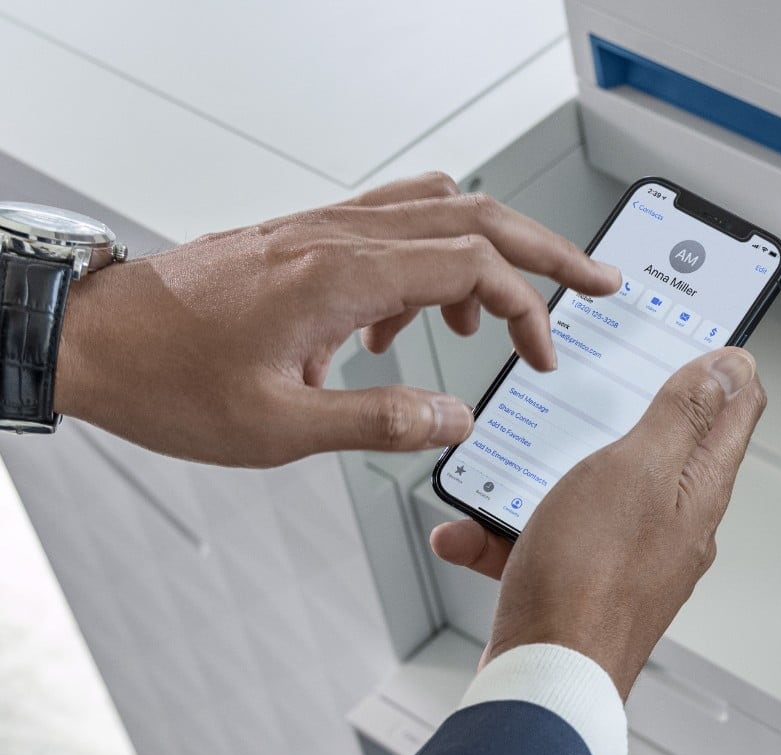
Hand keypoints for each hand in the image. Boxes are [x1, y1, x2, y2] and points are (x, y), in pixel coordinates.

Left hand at [53, 173, 620, 466]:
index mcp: (340, 277)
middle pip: (473, 215)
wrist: (92, 342)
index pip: (472, 266)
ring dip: (487, 251)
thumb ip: (381, 423)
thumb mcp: (282, 429)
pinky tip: (407, 321)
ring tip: (495, 318)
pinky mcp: (299, 238)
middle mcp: (334, 238)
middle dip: (545, 250)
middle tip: (596, 279)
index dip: (527, 309)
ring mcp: (317, 230)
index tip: (543, 357)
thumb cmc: (168, 380)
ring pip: (435, 209)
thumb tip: (455, 420)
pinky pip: (389, 224)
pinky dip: (428, 258)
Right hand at [427, 348, 766, 697]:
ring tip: (501, 464)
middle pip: (656, 447)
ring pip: (585, 491)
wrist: (544, 681)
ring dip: (538, 475)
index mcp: (699, 489)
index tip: (694, 333)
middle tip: (578, 384)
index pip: (734, 412)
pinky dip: (503, 533)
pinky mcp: (580, 586)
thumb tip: (734, 368)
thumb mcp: (639, 469)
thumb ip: (684, 415)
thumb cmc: (591, 580)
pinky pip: (540, 541)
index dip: (720, 367)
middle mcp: (673, 524)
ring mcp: (627, 557)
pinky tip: (469, 532)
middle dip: (611, 414)